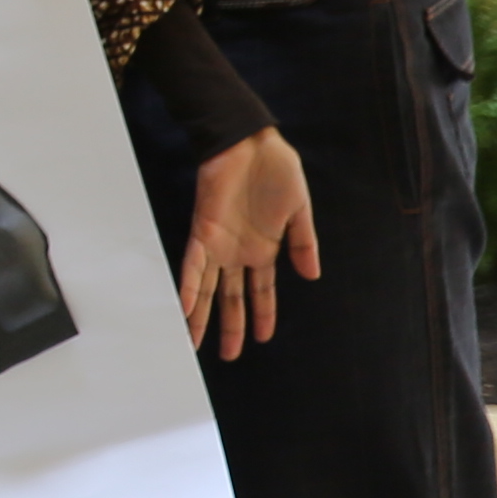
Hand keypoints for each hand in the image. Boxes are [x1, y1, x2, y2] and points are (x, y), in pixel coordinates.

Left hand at [178, 126, 320, 356]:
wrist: (251, 142)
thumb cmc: (276, 170)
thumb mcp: (299, 211)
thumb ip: (304, 242)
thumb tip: (312, 275)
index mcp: (263, 248)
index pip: (261, 290)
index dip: (261, 314)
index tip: (262, 338)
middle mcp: (238, 251)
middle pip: (232, 297)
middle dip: (229, 326)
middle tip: (227, 355)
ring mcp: (219, 243)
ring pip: (208, 288)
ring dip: (202, 315)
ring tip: (194, 343)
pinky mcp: (203, 230)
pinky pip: (192, 264)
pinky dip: (189, 286)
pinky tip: (184, 308)